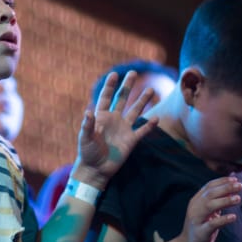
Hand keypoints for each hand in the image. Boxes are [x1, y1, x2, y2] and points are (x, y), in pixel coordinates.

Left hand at [72, 71, 158, 188]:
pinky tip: (156, 118)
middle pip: (122, 99)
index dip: (110, 86)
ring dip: (142, 101)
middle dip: (128, 87)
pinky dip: (149, 125)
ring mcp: (123, 129)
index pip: (106, 97)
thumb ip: (88, 125)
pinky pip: (142, 131)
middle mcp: (114, 120)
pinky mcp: (131, 140)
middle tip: (134, 73)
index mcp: (101, 116)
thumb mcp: (85, 138)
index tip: (114, 74)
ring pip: (135, 111)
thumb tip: (87, 112)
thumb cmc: (88, 152)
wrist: (96, 169)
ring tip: (151, 90)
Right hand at [169, 176, 241, 241]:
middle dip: (225, 188)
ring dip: (225, 201)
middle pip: (210, 194)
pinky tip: (233, 217)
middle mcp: (194, 209)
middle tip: (240, 186)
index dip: (222, 181)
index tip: (235, 179)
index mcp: (196, 202)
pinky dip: (223, 220)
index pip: (208, 187)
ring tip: (238, 198)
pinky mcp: (200, 234)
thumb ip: (217, 203)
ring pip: (209, 206)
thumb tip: (231, 189)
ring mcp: (196, 221)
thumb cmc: (201, 230)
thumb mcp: (208, 214)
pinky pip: (211, 225)